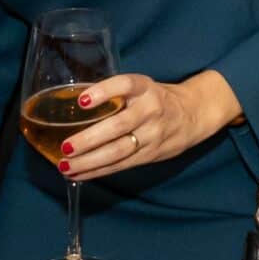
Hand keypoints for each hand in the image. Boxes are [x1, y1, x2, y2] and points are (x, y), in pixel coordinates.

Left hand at [59, 71, 240, 180]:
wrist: (193, 116)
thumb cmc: (156, 98)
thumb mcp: (141, 87)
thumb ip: (115, 95)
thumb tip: (69, 103)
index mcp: (145, 88)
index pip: (125, 85)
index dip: (103, 92)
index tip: (82, 100)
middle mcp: (150, 110)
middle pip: (118, 126)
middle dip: (89, 139)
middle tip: (66, 146)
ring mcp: (151, 135)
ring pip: (118, 151)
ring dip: (89, 161)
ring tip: (65, 166)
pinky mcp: (150, 155)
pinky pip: (121, 165)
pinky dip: (97, 171)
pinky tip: (78, 174)